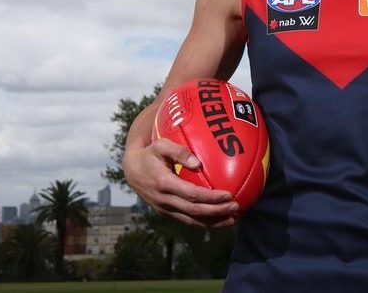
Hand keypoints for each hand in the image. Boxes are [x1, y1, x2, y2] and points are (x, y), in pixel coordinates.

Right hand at [123, 137, 238, 227]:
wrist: (131, 171)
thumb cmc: (151, 154)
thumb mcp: (161, 145)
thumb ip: (179, 151)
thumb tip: (198, 163)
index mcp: (164, 184)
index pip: (192, 195)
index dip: (211, 197)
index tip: (229, 195)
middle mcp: (164, 200)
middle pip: (194, 211)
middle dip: (217, 211)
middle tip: (236, 207)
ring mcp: (164, 209)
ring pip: (191, 221)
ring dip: (213, 222)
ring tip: (232, 220)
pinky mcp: (166, 213)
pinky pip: (186, 221)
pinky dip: (203, 223)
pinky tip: (218, 221)